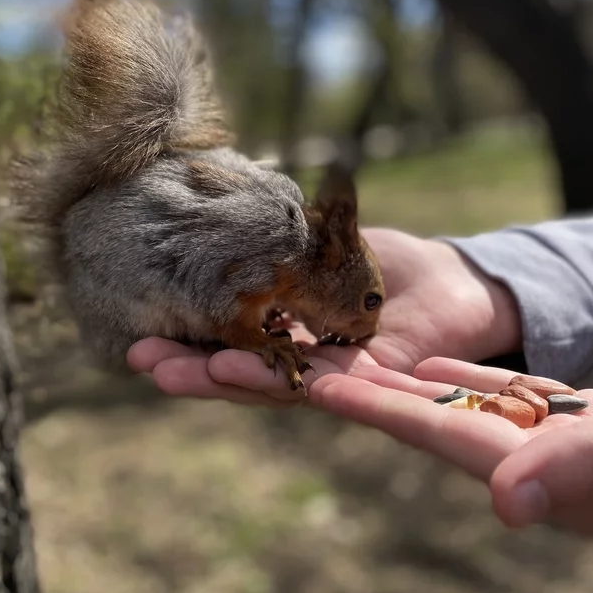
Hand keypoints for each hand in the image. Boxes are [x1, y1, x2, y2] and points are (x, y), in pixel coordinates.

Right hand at [127, 228, 522, 403]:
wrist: (455, 283)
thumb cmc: (386, 265)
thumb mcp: (325, 243)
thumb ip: (285, 241)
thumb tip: (229, 208)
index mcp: (285, 330)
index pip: (227, 340)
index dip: (185, 338)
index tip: (138, 327)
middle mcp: (300, 361)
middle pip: (238, 371)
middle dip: (188, 368)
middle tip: (137, 357)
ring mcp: (333, 377)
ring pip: (269, 384)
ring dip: (220, 379)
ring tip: (171, 372)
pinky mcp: (371, 383)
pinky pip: (322, 384)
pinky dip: (278, 377)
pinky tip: (236, 369)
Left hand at [308, 357, 592, 536]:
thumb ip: (558, 474)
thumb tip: (508, 503)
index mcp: (515, 460)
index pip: (424, 428)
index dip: (369, 406)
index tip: (316, 388)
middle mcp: (516, 453)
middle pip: (424, 415)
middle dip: (369, 393)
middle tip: (314, 371)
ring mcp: (539, 436)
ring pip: (456, 402)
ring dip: (409, 384)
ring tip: (362, 363)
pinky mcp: (564, 420)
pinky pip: (498, 393)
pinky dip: (463, 377)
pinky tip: (433, 366)